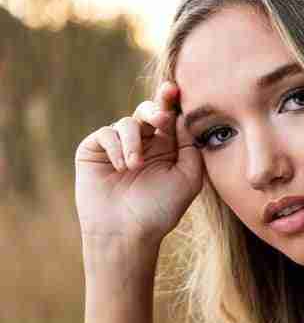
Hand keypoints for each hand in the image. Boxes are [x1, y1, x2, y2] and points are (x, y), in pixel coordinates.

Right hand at [76, 81, 202, 250]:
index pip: (169, 117)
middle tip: (161, 119)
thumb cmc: (160, 210)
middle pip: (148, 111)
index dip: (170, 100)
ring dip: (134, 141)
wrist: (127, 233)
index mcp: (166, 147)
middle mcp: (142, 143)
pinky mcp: (94, 150)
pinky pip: (106, 133)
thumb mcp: (188, 179)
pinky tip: (121, 167)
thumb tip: (183, 117)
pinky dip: (116, 147)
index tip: (174, 89)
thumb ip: (190, 147)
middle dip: (155, 110)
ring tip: (134, 167)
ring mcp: (117, 145)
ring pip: (127, 123)